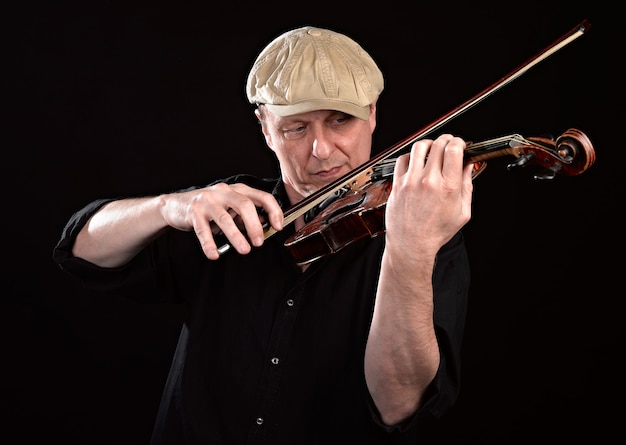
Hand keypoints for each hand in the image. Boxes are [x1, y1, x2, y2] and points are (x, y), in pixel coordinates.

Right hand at [161, 183, 283, 259]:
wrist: (176, 205)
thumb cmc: (208, 208)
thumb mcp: (230, 208)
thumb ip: (246, 216)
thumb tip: (265, 225)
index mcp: (237, 190)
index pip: (262, 196)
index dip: (273, 211)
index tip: (278, 226)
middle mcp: (224, 192)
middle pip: (245, 205)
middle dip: (254, 225)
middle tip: (259, 242)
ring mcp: (207, 201)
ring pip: (225, 219)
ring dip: (236, 236)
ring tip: (244, 250)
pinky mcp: (193, 212)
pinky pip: (203, 230)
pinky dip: (209, 244)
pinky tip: (214, 254)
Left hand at [384, 134, 473, 261]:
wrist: (411, 244)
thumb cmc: (436, 232)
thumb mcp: (462, 212)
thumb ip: (467, 186)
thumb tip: (468, 165)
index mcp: (448, 187)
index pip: (454, 150)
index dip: (459, 142)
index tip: (460, 144)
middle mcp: (429, 181)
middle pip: (438, 145)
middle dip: (446, 140)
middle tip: (448, 144)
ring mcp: (411, 181)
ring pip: (419, 147)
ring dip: (429, 144)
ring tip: (432, 149)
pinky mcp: (398, 184)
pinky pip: (403, 159)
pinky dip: (411, 156)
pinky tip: (416, 161)